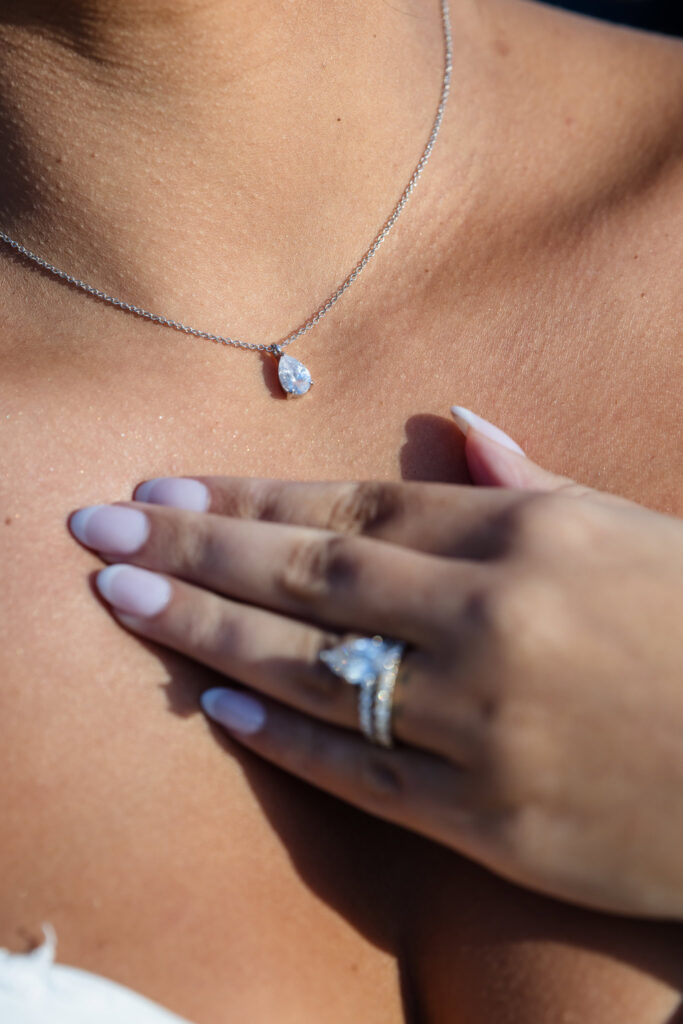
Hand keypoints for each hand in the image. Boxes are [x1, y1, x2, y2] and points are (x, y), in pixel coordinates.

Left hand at [68, 407, 682, 918]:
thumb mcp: (625, 527)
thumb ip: (525, 480)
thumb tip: (453, 424)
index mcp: (524, 534)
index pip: (351, 506)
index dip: (247, 499)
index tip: (164, 489)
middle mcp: (491, 618)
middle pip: (309, 576)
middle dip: (193, 549)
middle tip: (98, 530)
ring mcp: (484, 721)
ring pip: (314, 666)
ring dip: (205, 634)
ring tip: (124, 599)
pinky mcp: (490, 818)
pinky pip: (365, 770)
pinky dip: (285, 738)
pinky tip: (216, 708)